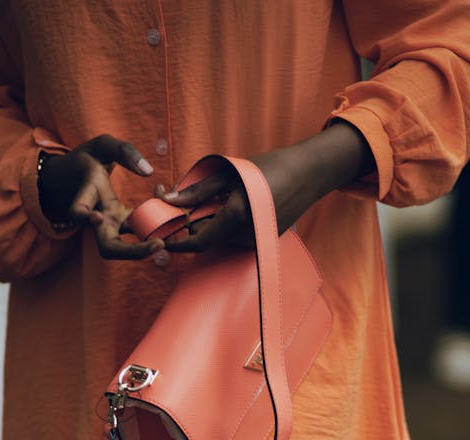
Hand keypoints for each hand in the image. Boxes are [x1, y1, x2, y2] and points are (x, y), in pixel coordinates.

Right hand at [38, 135, 164, 259]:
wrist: (75, 177)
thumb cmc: (88, 159)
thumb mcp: (101, 145)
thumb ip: (124, 151)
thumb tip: (149, 172)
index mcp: (87, 194)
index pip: (77, 210)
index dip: (84, 217)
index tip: (99, 217)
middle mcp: (98, 216)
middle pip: (108, 247)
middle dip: (133, 252)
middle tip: (160, 244)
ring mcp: (110, 224)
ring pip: (123, 249)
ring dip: (146, 250)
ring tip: (168, 240)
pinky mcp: (121, 224)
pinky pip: (137, 234)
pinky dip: (154, 233)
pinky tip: (171, 228)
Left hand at [159, 121, 373, 253]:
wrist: (308, 175)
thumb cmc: (268, 167)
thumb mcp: (229, 172)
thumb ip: (197, 190)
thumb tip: (168, 199)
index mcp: (235, 217)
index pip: (197, 241)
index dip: (176, 241)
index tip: (160, 235)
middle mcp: (245, 236)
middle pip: (206, 237)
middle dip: (190, 222)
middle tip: (179, 198)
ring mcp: (255, 242)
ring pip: (219, 237)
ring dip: (209, 221)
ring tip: (214, 196)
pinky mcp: (261, 242)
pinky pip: (233, 236)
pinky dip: (225, 223)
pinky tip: (233, 204)